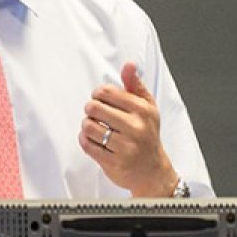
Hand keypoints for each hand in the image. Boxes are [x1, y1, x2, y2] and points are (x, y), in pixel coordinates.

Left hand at [80, 62, 179, 196]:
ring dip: (87, 125)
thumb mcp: (147, 107)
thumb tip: (129, 65)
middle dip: (90, 109)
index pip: (106, 92)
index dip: (97, 94)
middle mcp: (136, 127)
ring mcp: (125, 146)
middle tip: (94, 113)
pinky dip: (85, 140)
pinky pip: (87, 145)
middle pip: (94, 108)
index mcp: (143, 110)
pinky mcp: (114, 162)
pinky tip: (92, 139)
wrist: (152, 171)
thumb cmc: (148, 135)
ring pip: (88, 127)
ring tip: (94, 127)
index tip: (99, 99)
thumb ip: (135, 85)